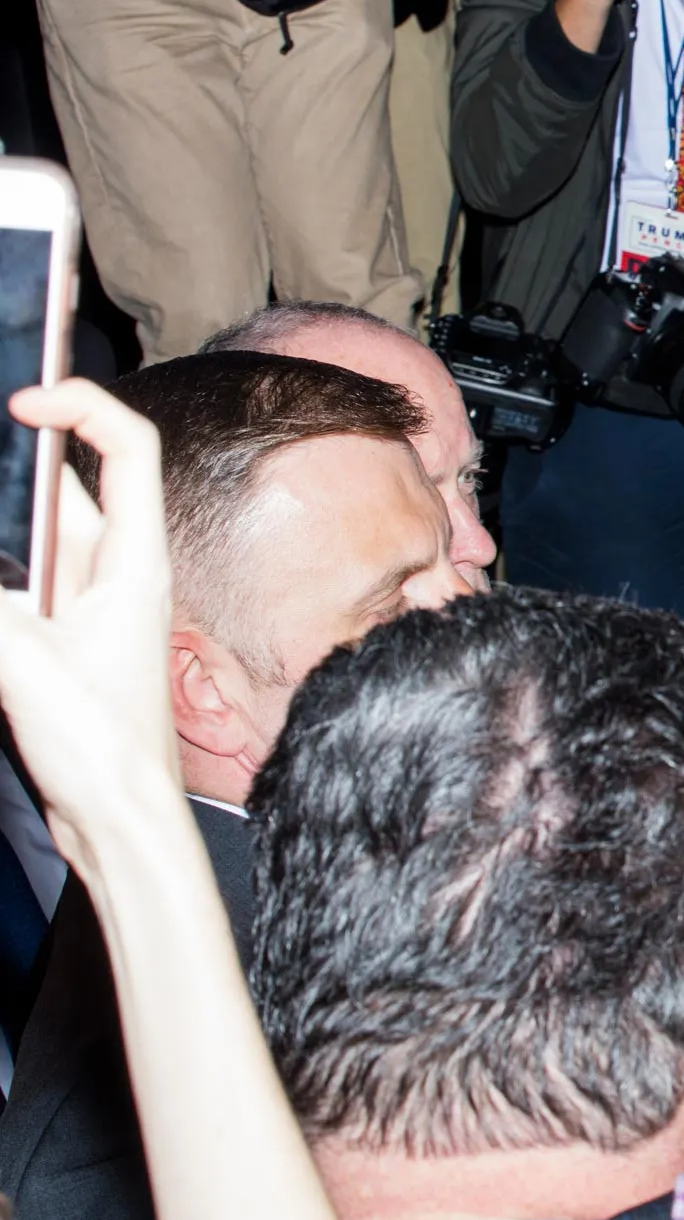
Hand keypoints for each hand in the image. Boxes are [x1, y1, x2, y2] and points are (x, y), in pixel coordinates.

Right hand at [0, 381, 182, 866]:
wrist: (119, 819)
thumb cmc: (102, 749)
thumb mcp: (25, 664)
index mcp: (134, 564)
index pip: (126, 452)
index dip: (82, 407)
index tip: (24, 399)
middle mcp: (116, 574)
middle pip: (65, 489)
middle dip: (13, 465)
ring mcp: (86, 606)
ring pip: (34, 537)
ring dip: (2, 523)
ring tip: (3, 570)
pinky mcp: (58, 639)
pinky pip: (17, 584)